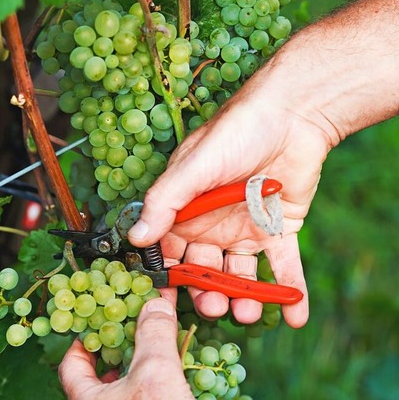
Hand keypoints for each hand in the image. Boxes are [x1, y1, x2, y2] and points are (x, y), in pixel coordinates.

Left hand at [59, 294, 194, 399]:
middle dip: (123, 344)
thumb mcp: (155, 373)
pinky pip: (150, 392)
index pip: (71, 363)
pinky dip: (162, 378)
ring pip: (129, 383)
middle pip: (103, 371)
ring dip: (145, 360)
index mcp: (86, 399)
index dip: (84, 337)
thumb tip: (156, 305)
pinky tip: (179, 368)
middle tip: (137, 324)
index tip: (100, 319)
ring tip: (162, 341)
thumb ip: (153, 336)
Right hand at [128, 87, 330, 327]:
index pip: (168, 250)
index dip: (166, 275)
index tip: (165, 299)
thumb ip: (165, 201)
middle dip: (206, 292)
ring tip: (246, 314)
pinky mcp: (279, 230)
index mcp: (185, 210)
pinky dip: (290, 292)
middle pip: (203, 269)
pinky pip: (283, 266)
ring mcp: (245, 229)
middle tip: (213, 306)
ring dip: (243, 298)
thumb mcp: (193, 166)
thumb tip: (136, 237)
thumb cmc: (234, 133)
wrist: (292, 114)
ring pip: (240, 274)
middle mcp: (211, 225)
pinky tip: (295, 316)